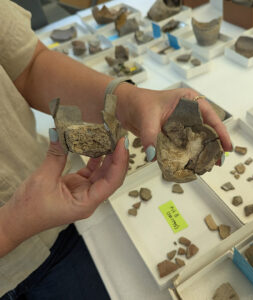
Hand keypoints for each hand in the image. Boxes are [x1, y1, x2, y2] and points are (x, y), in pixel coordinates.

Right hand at [1, 131, 128, 250]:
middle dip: (118, 158)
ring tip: (112, 140)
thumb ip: (56, 155)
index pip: (112, 182)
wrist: (16, 221)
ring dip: (108, 158)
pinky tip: (98, 147)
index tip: (122, 144)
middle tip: (120, 138)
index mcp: (86, 203)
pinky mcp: (77, 186)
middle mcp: (89, 199)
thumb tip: (60, 132)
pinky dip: (95, 160)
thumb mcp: (43, 179)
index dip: (120, 162)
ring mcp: (84, 192)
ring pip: (102, 174)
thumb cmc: (29, 208)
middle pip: (111, 177)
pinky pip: (91, 172)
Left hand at [116, 86, 231, 161]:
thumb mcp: (147, 116)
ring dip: (200, 152)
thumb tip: (154, 155)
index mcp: (188, 101)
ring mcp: (180, 124)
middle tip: (217, 162)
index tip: (227, 147)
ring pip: (195, 139)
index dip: (220, 132)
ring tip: (206, 166)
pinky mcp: (172, 133)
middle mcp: (187, 112)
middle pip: (206, 130)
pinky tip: (188, 164)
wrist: (123, 106)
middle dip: (213, 145)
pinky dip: (186, 155)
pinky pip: (182, 145)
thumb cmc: (137, 102)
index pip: (210, 116)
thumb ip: (150, 135)